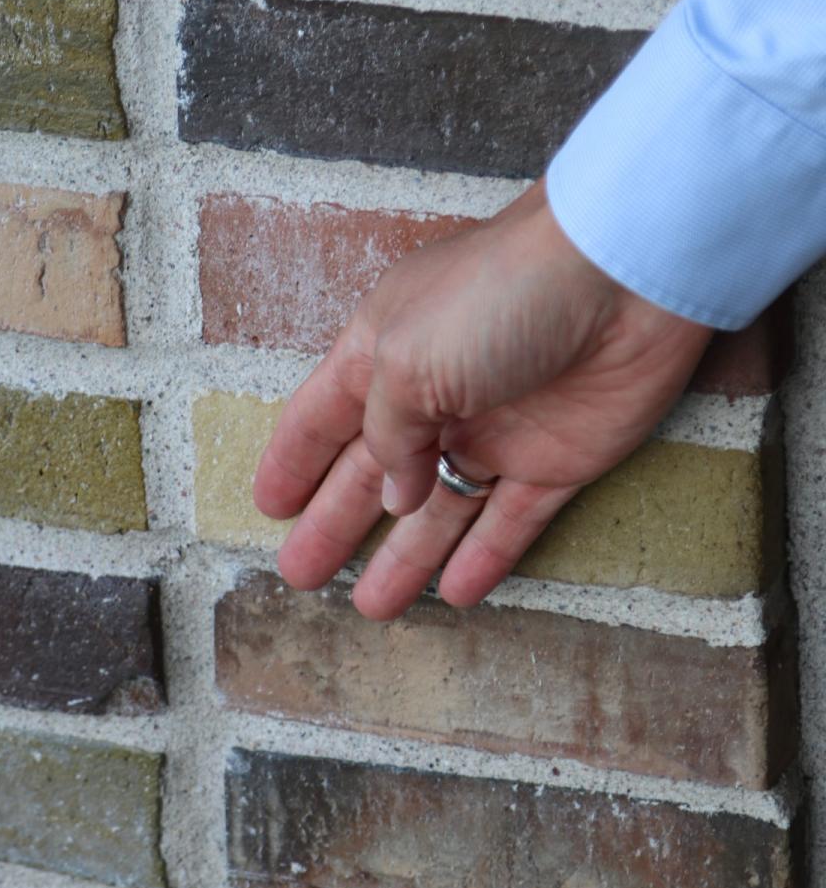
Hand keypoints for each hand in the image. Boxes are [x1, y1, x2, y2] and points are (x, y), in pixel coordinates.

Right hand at [253, 180, 712, 620]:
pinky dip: (484, 558)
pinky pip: (511, 521)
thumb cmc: (495, 299)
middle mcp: (437, 394)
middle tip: (299, 575)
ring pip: (439, 509)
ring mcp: (497, 430)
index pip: (323, 417)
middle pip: (373, 474)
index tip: (268, 506)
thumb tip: (395, 497)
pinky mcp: (557, 461)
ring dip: (405, 559)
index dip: (293, 461)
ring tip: (371, 608)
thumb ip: (386, 436)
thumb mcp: (404, 360)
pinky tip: (456, 594)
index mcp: (385, 354)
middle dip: (335, 524)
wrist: (620, 279)